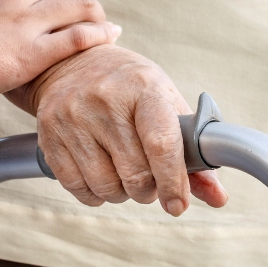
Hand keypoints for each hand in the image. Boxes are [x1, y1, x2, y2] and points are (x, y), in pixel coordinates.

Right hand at [5, 45, 228, 214]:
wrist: (73, 62)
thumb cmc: (130, 87)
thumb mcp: (166, 104)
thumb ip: (194, 153)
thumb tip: (218, 197)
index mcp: (144, 87)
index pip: (161, 143)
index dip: (173, 181)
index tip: (178, 204)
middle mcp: (105, 99)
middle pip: (135, 174)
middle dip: (149, 189)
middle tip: (152, 180)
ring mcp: (73, 117)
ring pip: (107, 187)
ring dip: (123, 193)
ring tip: (126, 174)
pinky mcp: (49, 136)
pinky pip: (78, 189)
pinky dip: (97, 193)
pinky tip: (103, 174)